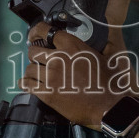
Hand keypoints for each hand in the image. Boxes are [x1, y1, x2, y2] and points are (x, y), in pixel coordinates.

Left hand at [21, 21, 138, 128]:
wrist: (111, 107)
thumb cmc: (113, 82)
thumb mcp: (108, 55)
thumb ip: (98, 43)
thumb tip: (104, 31)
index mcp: (72, 46)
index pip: (45, 30)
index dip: (36, 32)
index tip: (34, 36)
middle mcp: (58, 59)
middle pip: (33, 51)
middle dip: (35, 54)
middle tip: (40, 60)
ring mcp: (51, 77)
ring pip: (29, 69)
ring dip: (32, 71)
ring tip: (37, 75)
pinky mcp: (48, 94)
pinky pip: (27, 85)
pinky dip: (25, 84)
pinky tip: (28, 84)